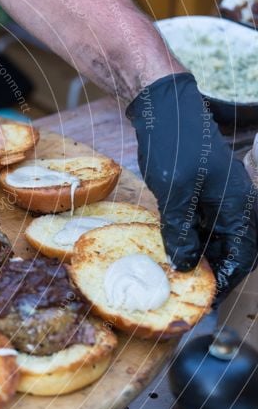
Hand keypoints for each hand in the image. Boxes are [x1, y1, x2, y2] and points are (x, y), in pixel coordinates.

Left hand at [126, 73, 257, 301]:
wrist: (166, 108)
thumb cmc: (174, 146)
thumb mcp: (174, 193)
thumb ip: (181, 230)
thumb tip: (186, 264)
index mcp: (238, 206)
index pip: (243, 256)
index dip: (227, 280)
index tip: (207, 300)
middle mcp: (235, 202)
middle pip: (232, 249)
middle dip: (215, 272)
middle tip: (191, 292)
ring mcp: (219, 195)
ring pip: (216, 237)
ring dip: (201, 256)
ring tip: (178, 276)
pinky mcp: (201, 189)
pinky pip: (202, 222)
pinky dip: (190, 237)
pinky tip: (171, 248)